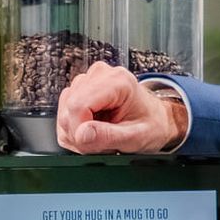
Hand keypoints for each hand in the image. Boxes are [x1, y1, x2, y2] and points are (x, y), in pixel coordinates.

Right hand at [55, 62, 186, 153]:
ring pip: (64, 113)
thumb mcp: (137, 137)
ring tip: (102, 136)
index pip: (78, 105)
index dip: (80, 131)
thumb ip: (109, 136)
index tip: (94, 145)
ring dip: (78, 133)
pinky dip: (75, 130)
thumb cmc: (151, 125)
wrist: (156, 120)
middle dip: (80, 134)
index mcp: (118, 81)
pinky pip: (64, 114)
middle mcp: (100, 75)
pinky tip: (94, 131)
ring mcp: (88, 80)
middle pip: (68, 109)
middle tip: (103, 143)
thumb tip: (81, 134)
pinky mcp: (79, 90)